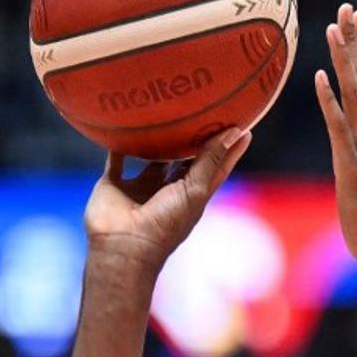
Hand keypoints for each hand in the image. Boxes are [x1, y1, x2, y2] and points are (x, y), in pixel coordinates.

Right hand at [84, 128, 251, 267]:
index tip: (242, 126)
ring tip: (165, 114)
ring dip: (157, 141)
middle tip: (202, 111)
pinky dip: (118, 145)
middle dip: (192, 141)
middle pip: (183, 161)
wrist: (123, 245)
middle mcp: (167, 192)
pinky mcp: (115, 185)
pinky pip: (116, 159)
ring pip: (151, 159)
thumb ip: (211, 160)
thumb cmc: (165, 223)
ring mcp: (141, 188)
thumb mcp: (194, 190)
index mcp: (191, 197)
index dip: (228, 149)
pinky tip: (122, 123)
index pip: (215, 168)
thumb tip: (237, 132)